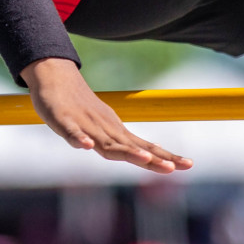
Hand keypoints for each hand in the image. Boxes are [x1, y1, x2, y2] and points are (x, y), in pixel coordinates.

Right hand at [20, 58, 192, 173]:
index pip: (145, 147)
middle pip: (131, 148)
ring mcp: (85, 125)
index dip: (165, 157)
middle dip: (153, 158)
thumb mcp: (103, 127)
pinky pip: (72, 131)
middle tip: (174, 168)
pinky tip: (87, 146)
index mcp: (115, 132)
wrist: (54, 76)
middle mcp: (105, 129)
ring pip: (106, 142)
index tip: (189, 165)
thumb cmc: (79, 106)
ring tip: (144, 159)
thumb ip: (120, 144)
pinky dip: (80, 139)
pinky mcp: (63, 120)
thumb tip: (149, 154)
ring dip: (125, 151)